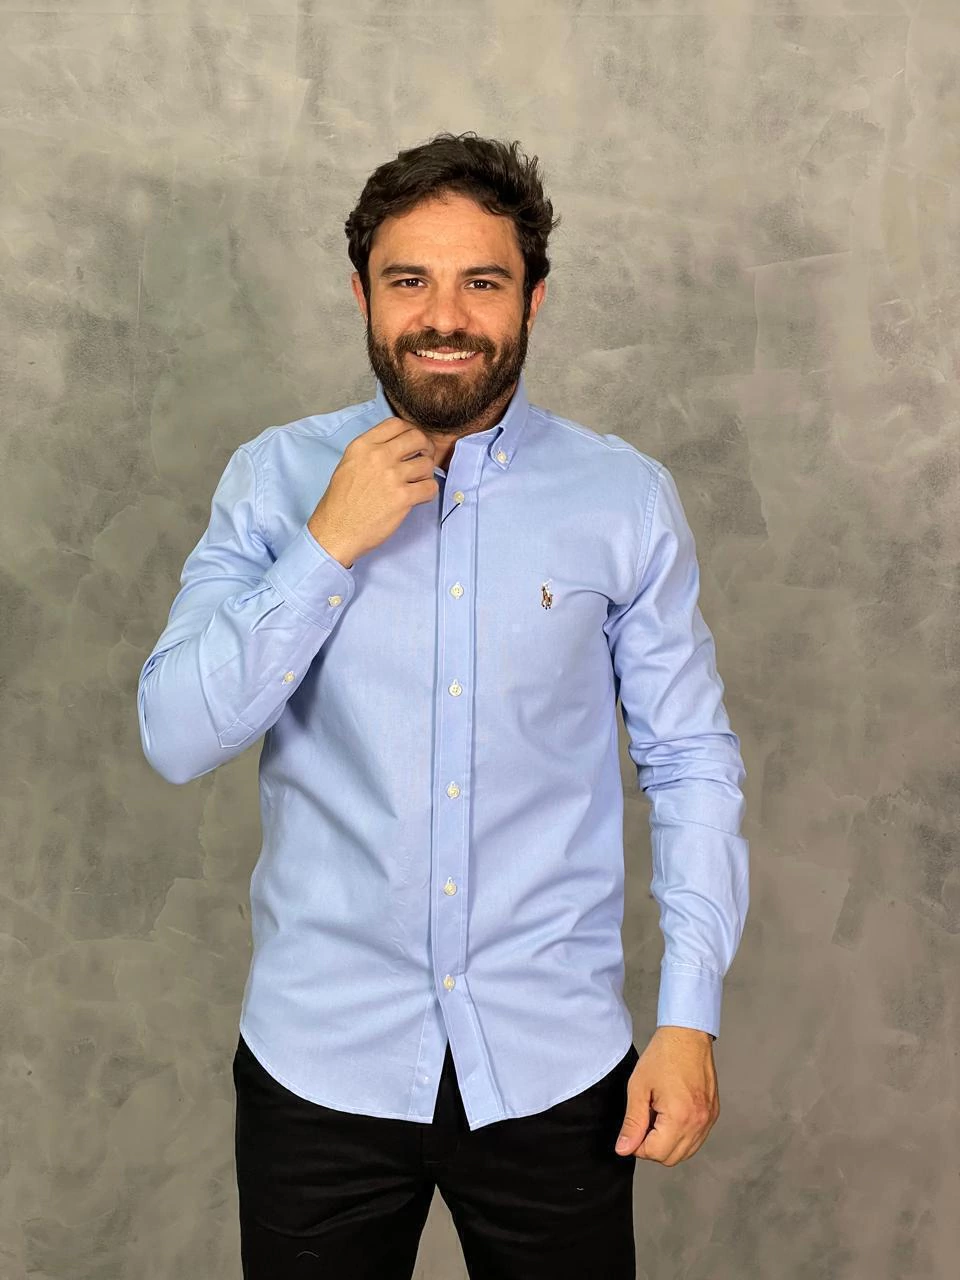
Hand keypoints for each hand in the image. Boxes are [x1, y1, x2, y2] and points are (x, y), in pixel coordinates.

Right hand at [307, 417, 438, 567]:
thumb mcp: (349, 464)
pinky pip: (430, 487)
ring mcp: (392, 476)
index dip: (410, 431)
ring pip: (427, 464)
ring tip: (417, 482)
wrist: (336, 531)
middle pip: (417, 438)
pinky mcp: (402, 498)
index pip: (396, 424)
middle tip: (424, 459)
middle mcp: (378, 456)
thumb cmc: (340, 502)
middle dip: (425, 448)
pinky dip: (429, 492)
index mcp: (363, 446)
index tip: (413, 442)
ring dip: (426, 473)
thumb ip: (371, 451)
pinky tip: (418, 497)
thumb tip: (397, 445)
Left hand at [614, 1025, 718, 1165]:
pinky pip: (697, 1139)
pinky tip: (671, 1114)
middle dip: (653, 1146)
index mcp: (680, 1117)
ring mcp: (709, 1119)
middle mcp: (699, 1122)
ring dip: (668, 1143)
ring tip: (658, 1115)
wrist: (687, 1035)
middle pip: (671, 1158)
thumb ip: (632, 1123)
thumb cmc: (664, 1055)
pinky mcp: (713, 1114)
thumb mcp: (639, 1088)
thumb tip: (624, 1148)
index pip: (656, 1153)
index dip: (638, 1145)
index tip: (634, 1127)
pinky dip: (682, 1135)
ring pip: (686, 1152)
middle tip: (644, 1120)